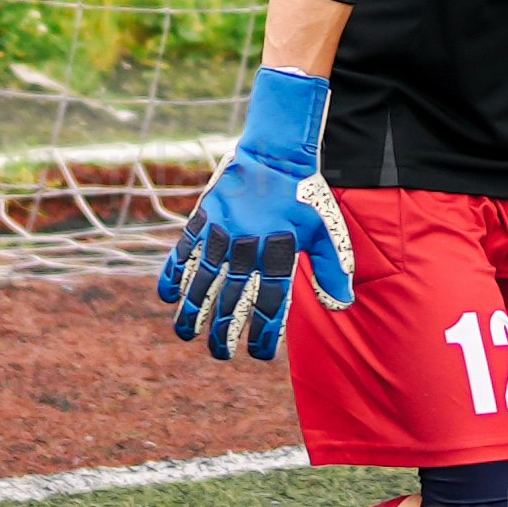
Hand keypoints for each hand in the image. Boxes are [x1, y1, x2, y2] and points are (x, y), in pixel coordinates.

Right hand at [158, 67, 357, 361]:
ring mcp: (222, 232)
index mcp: (280, 253)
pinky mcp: (204, 217)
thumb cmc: (305, 195)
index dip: (263, 335)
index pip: (270, 306)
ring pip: (201, 282)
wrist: (276, 151)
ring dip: (191, 312)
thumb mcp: (327, 230)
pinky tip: (168, 297)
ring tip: (185, 334)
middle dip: (222, 334)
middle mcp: (249, 246)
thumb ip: (333, 269)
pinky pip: (183, 252)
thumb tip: (340, 306)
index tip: (258, 355)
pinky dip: (172, 274)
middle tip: (218, 353)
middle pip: (230, 301)